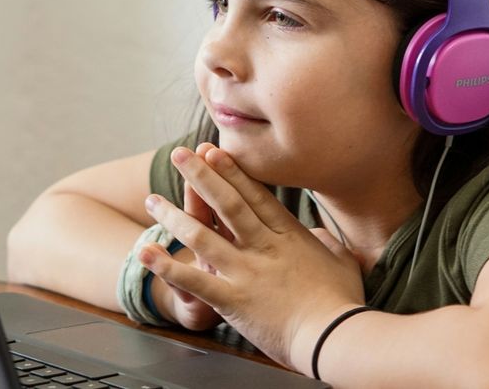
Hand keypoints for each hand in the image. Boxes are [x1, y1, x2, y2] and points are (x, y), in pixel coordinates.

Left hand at [138, 145, 365, 370]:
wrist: (334, 337)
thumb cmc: (342, 303)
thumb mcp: (342, 262)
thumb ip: (327, 243)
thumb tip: (318, 234)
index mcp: (288, 236)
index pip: (254, 195)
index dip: (231, 171)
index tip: (213, 151)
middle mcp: (262, 247)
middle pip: (226, 203)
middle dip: (200, 176)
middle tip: (180, 154)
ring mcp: (245, 271)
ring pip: (202, 235)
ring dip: (174, 216)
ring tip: (153, 200)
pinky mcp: (232, 299)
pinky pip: (193, 279)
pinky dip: (167, 266)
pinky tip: (146, 252)